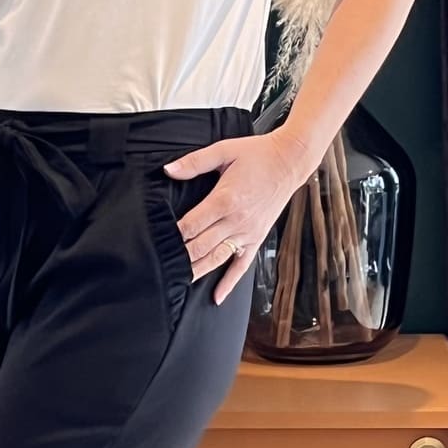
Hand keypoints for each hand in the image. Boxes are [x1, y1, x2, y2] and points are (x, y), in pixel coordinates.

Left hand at [161, 127, 313, 304]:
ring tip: (178, 281)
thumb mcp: (223, 151)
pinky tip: (217, 296)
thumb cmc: (258, 155)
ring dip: (197, 271)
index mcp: (225, 199)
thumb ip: (194, 162)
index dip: (173, 234)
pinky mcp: (256, 239)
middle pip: (201, 245)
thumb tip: (168, 170)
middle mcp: (237, 220)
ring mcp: (248, 233)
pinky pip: (241, 266)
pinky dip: (229, 283)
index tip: (157, 239)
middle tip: (160, 263)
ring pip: (217, 259)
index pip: (192, 224)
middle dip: (180, 256)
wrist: (290, 162)